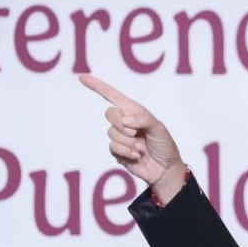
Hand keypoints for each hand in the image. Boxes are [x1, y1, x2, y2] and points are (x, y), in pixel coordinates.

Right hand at [79, 74, 187, 203]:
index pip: (112, 96)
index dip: (97, 86)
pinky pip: (113, 147)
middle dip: (122, 124)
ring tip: (141, 148)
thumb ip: (143, 119)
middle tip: (136, 133)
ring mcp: (120, 137)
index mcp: (134, 111)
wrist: (165, 169)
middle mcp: (125, 122)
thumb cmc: (164, 145)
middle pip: (109, 114)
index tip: (82, 77)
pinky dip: (126, 152)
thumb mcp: (159, 128)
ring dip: (129, 142)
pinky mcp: (117, 152)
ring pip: (111, 133)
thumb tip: (125, 120)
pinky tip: (136, 156)